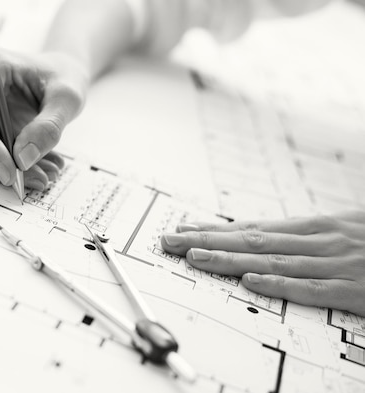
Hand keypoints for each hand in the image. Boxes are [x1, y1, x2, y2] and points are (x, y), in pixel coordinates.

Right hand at [0, 51, 88, 189]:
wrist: (59, 73)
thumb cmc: (62, 76)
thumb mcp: (67, 98)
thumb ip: (48, 126)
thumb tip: (23, 158)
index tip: (10, 173)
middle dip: (2, 164)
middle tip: (40, 179)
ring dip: (9, 166)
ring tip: (46, 172)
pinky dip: (10, 163)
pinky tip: (39, 166)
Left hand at [160, 211, 364, 315]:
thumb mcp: (342, 231)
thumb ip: (305, 237)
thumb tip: (266, 240)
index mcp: (314, 226)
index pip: (252, 227)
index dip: (215, 229)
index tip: (183, 228)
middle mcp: (319, 239)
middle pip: (250, 239)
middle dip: (206, 240)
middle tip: (169, 240)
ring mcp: (336, 262)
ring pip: (272, 259)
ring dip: (229, 259)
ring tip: (193, 256)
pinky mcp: (355, 288)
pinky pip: (312, 287)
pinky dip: (280, 284)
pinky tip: (251, 282)